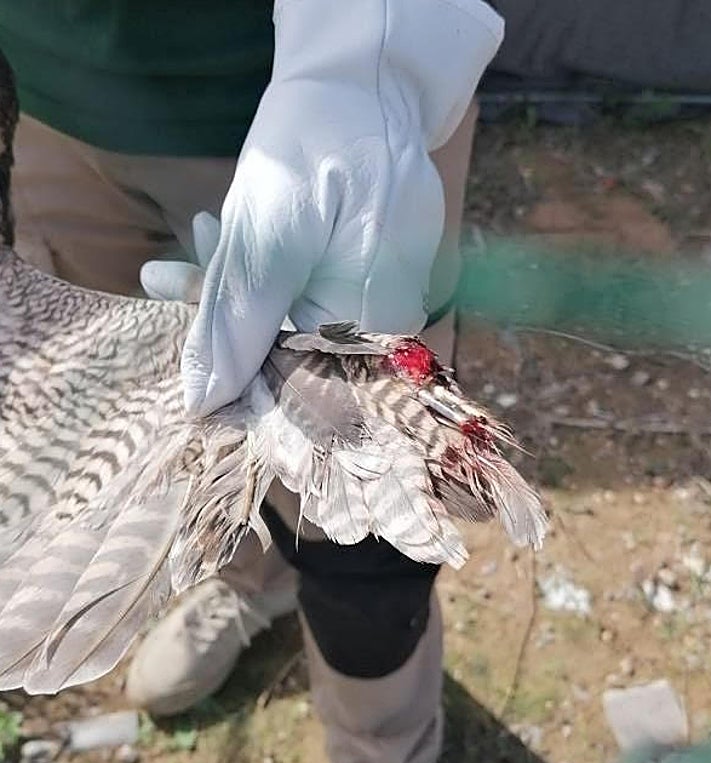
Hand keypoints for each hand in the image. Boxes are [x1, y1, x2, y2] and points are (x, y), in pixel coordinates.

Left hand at [166, 0, 501, 415]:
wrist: (361, 80)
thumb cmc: (318, 145)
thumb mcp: (267, 236)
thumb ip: (238, 321)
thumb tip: (202, 403)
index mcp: (381, 318)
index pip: (300, 375)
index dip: (239, 362)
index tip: (191, 339)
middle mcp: (393, 315)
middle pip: (294, 343)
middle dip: (233, 309)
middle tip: (176, 277)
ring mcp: (388, 288)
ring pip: (295, 311)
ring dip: (243, 280)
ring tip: (208, 231)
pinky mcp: (376, 264)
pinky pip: (312, 282)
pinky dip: (268, 262)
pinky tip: (231, 227)